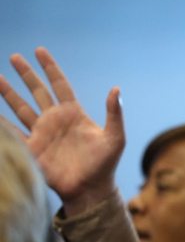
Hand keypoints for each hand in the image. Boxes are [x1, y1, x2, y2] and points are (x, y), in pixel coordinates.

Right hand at [0, 47, 124, 215]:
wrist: (90, 190)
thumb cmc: (105, 165)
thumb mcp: (115, 138)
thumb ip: (114, 114)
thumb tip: (116, 89)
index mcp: (73, 113)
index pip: (60, 84)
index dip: (50, 68)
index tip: (39, 51)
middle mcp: (55, 120)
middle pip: (37, 91)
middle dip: (26, 74)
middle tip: (14, 57)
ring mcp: (42, 134)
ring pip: (21, 108)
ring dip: (8, 93)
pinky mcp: (33, 149)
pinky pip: (13, 133)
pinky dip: (2, 124)